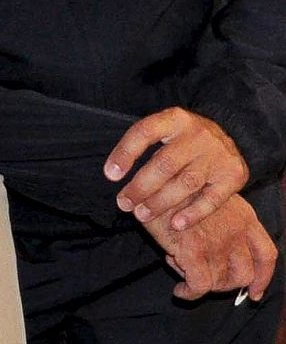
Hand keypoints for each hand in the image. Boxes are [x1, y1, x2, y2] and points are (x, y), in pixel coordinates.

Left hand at [104, 107, 247, 231]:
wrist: (230, 137)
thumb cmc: (183, 140)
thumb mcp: (164, 130)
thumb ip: (143, 147)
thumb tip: (114, 174)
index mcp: (174, 119)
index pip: (145, 132)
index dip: (125, 153)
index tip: (110, 175)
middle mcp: (197, 135)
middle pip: (165, 163)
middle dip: (141, 187)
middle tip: (124, 204)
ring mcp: (217, 155)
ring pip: (186, 182)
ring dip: (161, 202)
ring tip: (142, 215)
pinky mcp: (233, 174)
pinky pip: (212, 198)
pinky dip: (194, 213)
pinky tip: (176, 224)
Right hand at [143, 194, 276, 300]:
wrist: (155, 181)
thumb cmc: (177, 187)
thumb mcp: (212, 198)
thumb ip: (224, 221)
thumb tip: (219, 249)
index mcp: (245, 217)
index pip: (266, 255)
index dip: (263, 277)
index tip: (254, 292)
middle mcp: (236, 231)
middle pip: (244, 274)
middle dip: (226, 284)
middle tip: (207, 281)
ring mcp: (217, 242)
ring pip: (220, 282)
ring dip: (202, 284)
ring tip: (183, 270)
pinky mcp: (194, 251)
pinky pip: (199, 286)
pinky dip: (189, 293)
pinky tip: (180, 290)